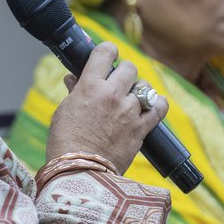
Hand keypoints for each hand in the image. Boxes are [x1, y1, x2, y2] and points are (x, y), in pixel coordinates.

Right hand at [45, 42, 168, 173]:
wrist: (79, 172)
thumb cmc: (65, 142)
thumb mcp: (64, 111)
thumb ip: (75, 91)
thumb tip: (73, 78)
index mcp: (90, 86)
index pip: (105, 52)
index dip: (107, 50)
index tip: (108, 55)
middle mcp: (112, 94)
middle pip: (129, 67)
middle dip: (124, 72)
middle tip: (118, 82)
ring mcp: (129, 111)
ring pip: (144, 87)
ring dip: (139, 90)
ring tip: (131, 99)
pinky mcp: (140, 129)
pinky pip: (158, 108)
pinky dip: (158, 104)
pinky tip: (154, 104)